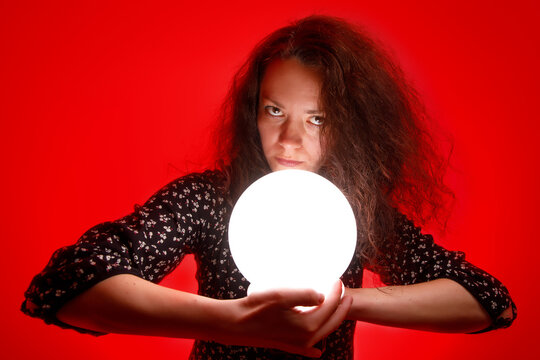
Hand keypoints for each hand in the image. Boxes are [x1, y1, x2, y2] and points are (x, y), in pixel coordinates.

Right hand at [225, 280, 351, 357]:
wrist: (233, 324)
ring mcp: (296, 344)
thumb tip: (321, 296)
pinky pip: (307, 348)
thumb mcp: (280, 296)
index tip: (338, 279)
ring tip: (334, 307)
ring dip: (331, 320)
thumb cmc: (255, 308)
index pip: (329, 306)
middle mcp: (305, 338)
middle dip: (341, 308)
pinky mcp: (286, 345)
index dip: (336, 292)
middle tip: (345, 293)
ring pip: (321, 332)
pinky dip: (314, 348)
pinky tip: (318, 351)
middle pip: (331, 322)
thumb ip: (304, 295)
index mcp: (307, 326)